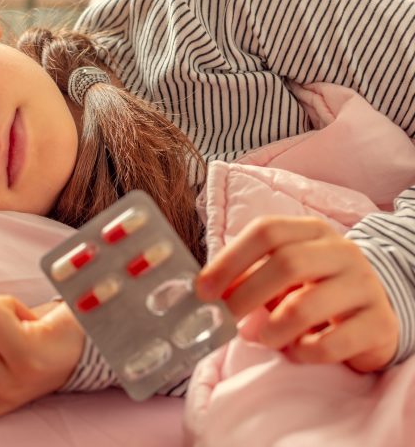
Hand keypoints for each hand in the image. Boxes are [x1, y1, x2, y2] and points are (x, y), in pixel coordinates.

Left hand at [196, 216, 398, 371]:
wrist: (371, 316)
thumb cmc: (312, 292)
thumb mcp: (279, 276)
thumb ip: (245, 277)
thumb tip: (205, 291)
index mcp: (311, 232)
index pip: (266, 231)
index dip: (229, 260)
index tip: (203, 290)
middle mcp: (342, 252)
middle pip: (286, 264)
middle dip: (246, 296)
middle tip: (225, 319)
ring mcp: (365, 286)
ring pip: (305, 307)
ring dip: (272, 330)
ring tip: (264, 338)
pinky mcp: (379, 325)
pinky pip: (330, 344)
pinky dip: (303, 353)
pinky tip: (299, 350)